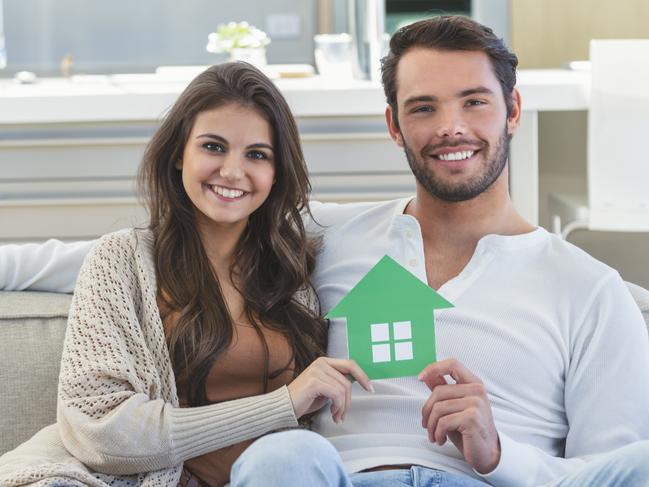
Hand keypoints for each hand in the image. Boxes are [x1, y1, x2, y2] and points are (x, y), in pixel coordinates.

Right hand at [287, 357, 372, 422]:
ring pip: (343, 389)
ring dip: (342, 407)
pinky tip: (332, 414)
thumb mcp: (325, 388)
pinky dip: (337, 407)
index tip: (370, 388)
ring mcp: (317, 371)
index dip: (362, 376)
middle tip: (343, 414)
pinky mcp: (314, 381)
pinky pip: (336, 394)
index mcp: (325, 362)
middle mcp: (321, 363)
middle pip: (348, 381)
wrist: (284, 406)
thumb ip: (338, 382)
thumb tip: (357, 382)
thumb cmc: (305, 399)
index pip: (350, 364)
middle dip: (349, 401)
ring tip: (336, 416)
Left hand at [419, 358, 499, 473]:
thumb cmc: (468, 430)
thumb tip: (427, 376)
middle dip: (426, 411)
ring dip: (431, 425)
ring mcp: (476, 403)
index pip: (452, 364)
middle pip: (438, 391)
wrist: (486, 453)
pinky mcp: (472, 418)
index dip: (434, 368)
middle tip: (426, 425)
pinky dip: (438, 433)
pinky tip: (441, 439)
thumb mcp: (454, 407)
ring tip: (434, 435)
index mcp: (473, 383)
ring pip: (438, 408)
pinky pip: (443, 422)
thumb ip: (443, 389)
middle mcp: (477, 390)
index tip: (420, 377)